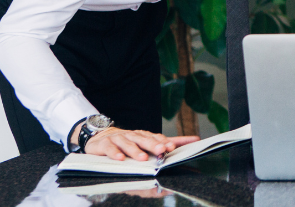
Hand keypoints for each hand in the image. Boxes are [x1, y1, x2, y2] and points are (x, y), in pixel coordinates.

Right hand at [84, 128, 199, 160]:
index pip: (157, 138)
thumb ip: (167, 144)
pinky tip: (120, 158)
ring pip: (128, 144)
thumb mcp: (146, 143)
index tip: (173, 147)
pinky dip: (115, 153)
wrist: (101, 137)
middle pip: (145, 140)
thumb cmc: (127, 142)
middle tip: (162, 150)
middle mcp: (133, 136)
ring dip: (136, 151)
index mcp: (144, 136)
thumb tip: (193, 141)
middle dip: (154, 145)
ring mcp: (119, 139)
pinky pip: (110, 148)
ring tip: (143, 158)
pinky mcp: (105, 144)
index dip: (165, 142)